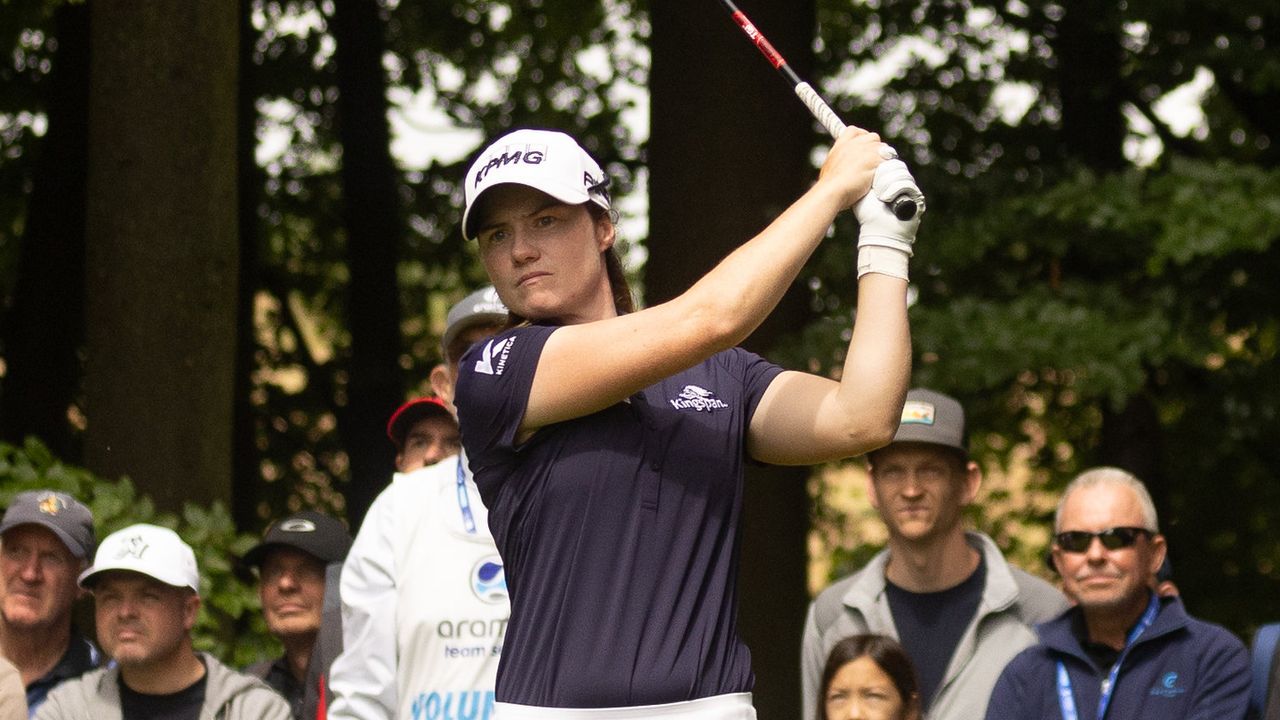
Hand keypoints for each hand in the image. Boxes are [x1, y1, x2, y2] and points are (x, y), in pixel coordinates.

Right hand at [818, 126, 884, 210]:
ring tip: (876, 172)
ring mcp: (867, 150)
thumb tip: (844, 168)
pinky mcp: (876, 159)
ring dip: (883, 159)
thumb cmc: (829, 184)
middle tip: (873, 162)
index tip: (865, 145)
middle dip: (875, 148)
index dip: (862, 136)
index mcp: (842, 143)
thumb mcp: (830, 166)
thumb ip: (840, 161)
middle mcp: (855, 143)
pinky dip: (887, 168)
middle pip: (873, 137)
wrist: (833, 190)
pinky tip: (880, 177)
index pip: (855, 131)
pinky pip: (889, 160)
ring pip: (884, 148)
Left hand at [854, 159, 924, 279]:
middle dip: (883, 176)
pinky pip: (907, 184)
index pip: (890, 162)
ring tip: (881, 197)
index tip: (872, 178)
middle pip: (897, 165)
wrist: (879, 231)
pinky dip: (894, 190)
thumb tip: (861, 160)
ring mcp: (910, 189)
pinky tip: (886, 199)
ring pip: (901, 173)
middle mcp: (901, 182)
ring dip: (887, 185)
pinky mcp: (917, 197)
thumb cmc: (868, 215)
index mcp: (890, 178)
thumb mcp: (863, 192)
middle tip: (875, 189)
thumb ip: (864, 176)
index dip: (881, 166)